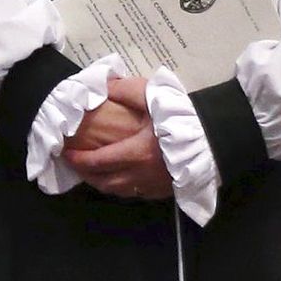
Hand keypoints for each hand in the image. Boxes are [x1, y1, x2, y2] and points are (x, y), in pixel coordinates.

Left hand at [62, 77, 173, 199]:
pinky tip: (121, 178)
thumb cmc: (181, 116)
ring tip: (94, 173)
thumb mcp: (151, 95)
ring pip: (119, 191)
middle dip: (86, 175)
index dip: (78, 160)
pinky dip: (122, 187)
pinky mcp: (164, 190)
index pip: (98, 162)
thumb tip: (102, 86)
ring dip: (102, 183)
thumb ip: (123, 90)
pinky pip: (136, 193)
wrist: (214, 136)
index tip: (67, 154)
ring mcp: (153, 185)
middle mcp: (140, 174)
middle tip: (76, 165)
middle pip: (104, 182)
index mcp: (134, 153)